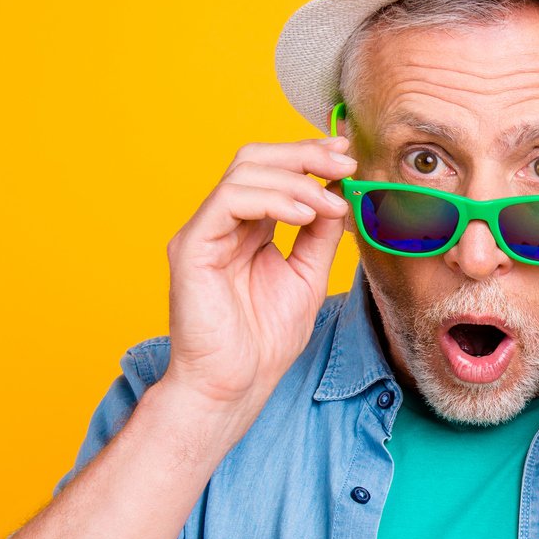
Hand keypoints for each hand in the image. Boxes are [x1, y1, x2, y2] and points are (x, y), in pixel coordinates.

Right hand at [160, 136, 353, 417]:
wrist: (236, 383)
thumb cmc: (266, 339)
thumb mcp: (308, 275)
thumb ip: (320, 233)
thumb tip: (339, 192)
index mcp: (248, 227)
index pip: (273, 171)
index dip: (309, 156)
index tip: (347, 154)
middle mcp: (222, 222)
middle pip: (255, 159)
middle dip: (304, 154)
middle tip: (344, 161)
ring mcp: (204, 231)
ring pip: (244, 172)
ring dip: (296, 180)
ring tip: (330, 203)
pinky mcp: (192, 246)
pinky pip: (229, 200)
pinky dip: (273, 200)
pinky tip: (305, 214)